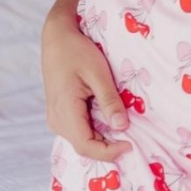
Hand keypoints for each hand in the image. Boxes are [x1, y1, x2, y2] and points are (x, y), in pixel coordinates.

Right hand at [41, 14, 132, 162]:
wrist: (56, 38)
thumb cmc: (77, 52)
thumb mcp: (98, 73)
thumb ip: (109, 101)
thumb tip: (122, 127)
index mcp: (65, 111)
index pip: (86, 146)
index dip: (109, 151)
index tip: (131, 145)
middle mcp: (57, 120)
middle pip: (84, 146)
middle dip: (108, 147)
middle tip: (133, 140)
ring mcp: (56, 118)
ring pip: (82, 139)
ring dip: (103, 139)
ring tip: (124, 131)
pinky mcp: (60, 113)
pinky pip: (78, 130)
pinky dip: (96, 130)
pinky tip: (110, 121)